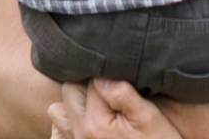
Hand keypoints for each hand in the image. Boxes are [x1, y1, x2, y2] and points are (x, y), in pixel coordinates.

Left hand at [50, 79, 182, 138]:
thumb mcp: (149, 117)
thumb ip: (122, 93)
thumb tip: (101, 76)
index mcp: (96, 125)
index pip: (91, 82)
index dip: (108, 77)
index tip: (122, 84)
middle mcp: (80, 136)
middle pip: (70, 92)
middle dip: (87, 87)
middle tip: (110, 94)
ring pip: (59, 110)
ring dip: (75, 103)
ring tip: (98, 106)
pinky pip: (59, 130)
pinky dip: (69, 120)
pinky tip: (90, 121)